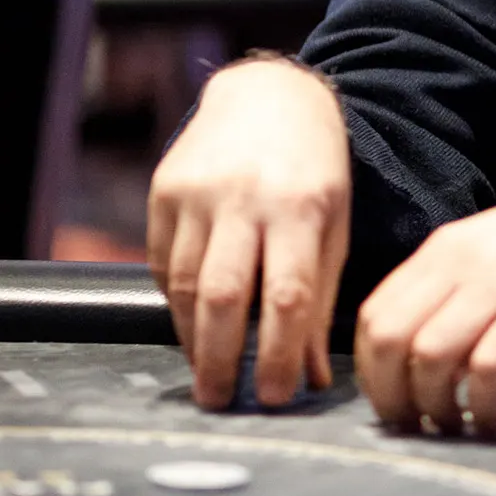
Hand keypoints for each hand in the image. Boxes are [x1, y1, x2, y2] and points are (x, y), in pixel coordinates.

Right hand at [147, 59, 350, 410]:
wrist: (269, 93)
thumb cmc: (313, 168)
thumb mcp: (334, 225)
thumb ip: (322, 300)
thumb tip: (311, 376)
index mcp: (300, 206)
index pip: (288, 296)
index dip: (280, 354)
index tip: (277, 397)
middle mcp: (244, 198)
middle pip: (223, 295)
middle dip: (220, 359)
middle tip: (220, 402)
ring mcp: (197, 192)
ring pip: (183, 284)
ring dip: (193, 338)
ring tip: (207, 371)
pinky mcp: (163, 190)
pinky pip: (161, 262)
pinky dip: (175, 300)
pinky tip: (191, 320)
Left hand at [355, 163, 495, 435]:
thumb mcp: (492, 250)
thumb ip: (452, 288)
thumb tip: (417, 347)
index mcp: (445, 250)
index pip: (375, 314)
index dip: (369, 370)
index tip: (386, 401)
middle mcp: (463, 263)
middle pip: (392, 339)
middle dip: (391, 395)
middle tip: (410, 425)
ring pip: (433, 357)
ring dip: (434, 406)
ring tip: (451, 426)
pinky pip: (491, 369)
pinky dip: (482, 406)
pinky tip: (490, 420)